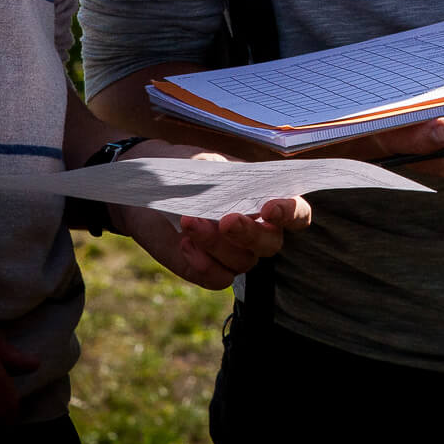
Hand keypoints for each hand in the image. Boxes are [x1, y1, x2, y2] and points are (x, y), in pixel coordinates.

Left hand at [106, 142, 311, 289]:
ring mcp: (234, 254)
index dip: (291, 214)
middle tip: (226, 220)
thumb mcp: (206, 164)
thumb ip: (227, 179)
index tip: (269, 208)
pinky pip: (219, 279)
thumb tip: (237, 194)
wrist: (146, 189)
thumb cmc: (185, 171)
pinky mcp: (209, 270)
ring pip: (243, 262)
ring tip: (188, 222)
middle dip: (250, 234)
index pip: (297, 214)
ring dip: (216, 244)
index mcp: (266, 200)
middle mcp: (257, 232)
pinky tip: (184, 243)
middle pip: (272, 245)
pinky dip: (203, 263)